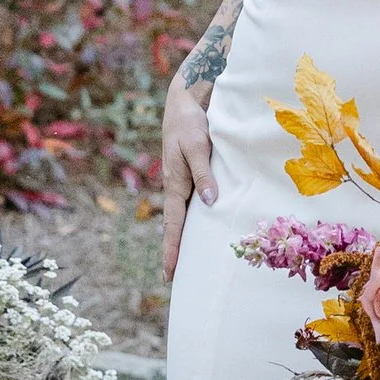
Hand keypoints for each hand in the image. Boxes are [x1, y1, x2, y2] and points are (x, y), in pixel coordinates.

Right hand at [160, 75, 216, 279]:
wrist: (186, 100)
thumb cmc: (190, 122)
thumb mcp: (197, 146)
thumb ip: (204, 174)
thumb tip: (210, 203)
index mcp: (175, 184)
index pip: (173, 225)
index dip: (172, 250)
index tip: (170, 274)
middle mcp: (179, 187)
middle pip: (178, 226)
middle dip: (177, 251)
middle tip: (178, 279)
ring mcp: (185, 181)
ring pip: (187, 215)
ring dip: (188, 236)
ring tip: (194, 260)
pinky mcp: (194, 172)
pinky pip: (196, 201)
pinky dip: (199, 217)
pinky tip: (208, 225)